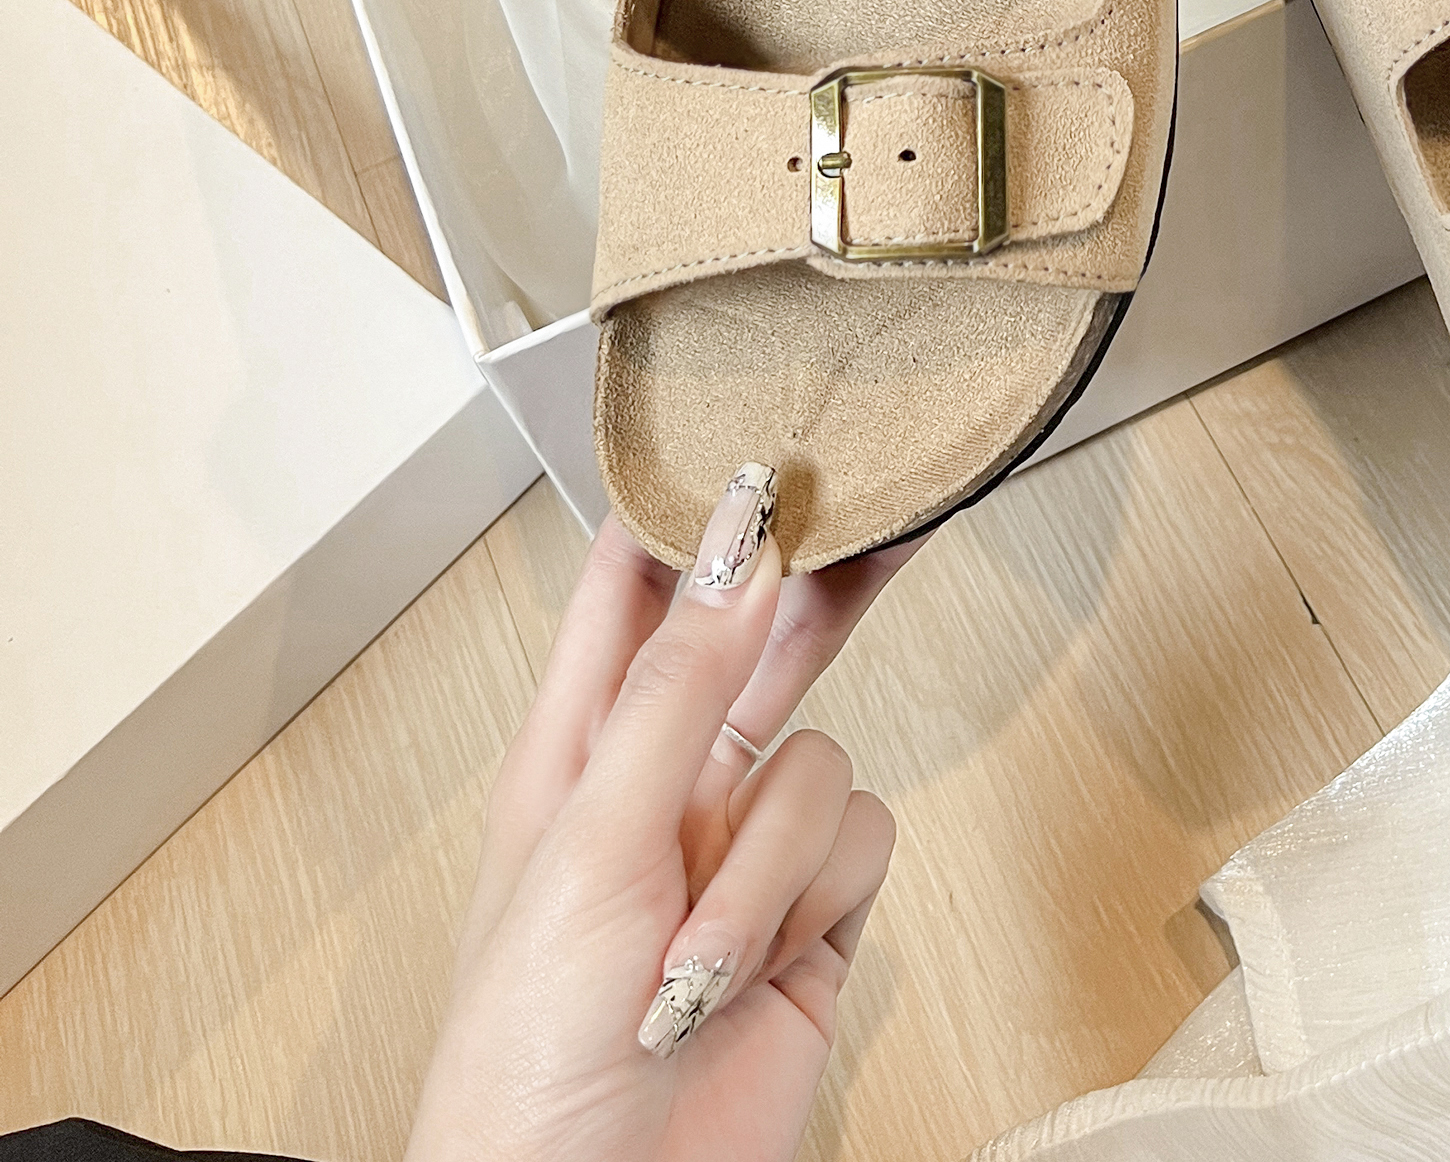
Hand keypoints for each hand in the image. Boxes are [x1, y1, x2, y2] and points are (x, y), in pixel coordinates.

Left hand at [407, 468, 917, 1161]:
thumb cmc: (524, 1057)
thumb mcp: (590, 842)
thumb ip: (676, 687)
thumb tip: (738, 544)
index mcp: (577, 749)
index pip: (633, 589)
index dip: (687, 509)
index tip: (752, 434)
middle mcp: (666, 787)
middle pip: (761, 642)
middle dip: (813, 586)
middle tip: (884, 498)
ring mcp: (742, 854)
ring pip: (823, 758)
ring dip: (773, 859)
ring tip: (700, 949)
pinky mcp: (813, 920)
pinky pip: (865, 841)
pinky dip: (817, 901)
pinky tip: (762, 961)